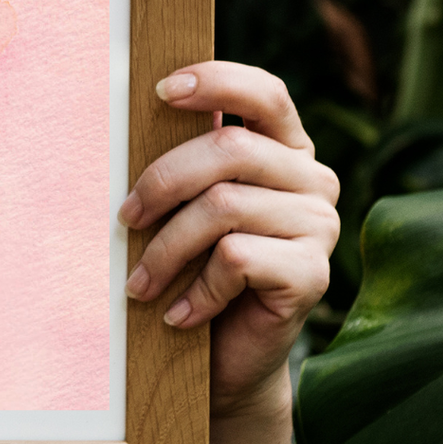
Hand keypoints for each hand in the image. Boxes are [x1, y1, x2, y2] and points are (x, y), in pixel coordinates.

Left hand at [120, 62, 337, 421]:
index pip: (265, 93)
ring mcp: (320, 226)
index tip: (160, 90)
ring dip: (166, 248)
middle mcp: (312, 181)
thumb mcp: (184, 209)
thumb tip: (122, 120)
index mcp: (284, 150)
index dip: (217, 81)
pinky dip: (196, 288)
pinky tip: (180, 313)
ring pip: (223, 206)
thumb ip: (180, 166)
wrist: (223, 362)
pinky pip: (236, 258)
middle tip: (123, 219)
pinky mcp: (314, 273)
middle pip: (230, 149)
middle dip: (162, 181)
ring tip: (139, 284)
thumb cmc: (193, 272)